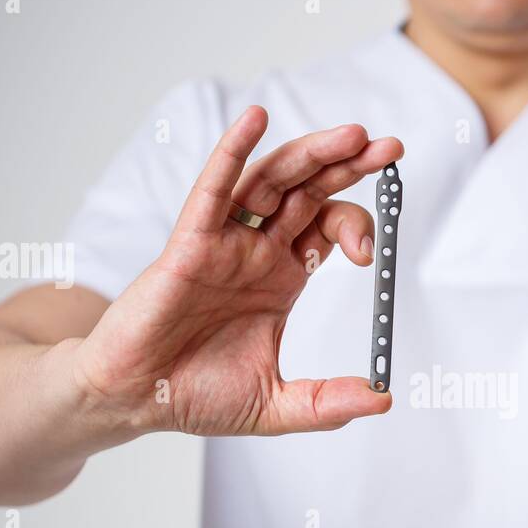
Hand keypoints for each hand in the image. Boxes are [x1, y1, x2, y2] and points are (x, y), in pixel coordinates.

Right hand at [73, 107, 401, 436]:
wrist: (136, 402)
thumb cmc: (196, 395)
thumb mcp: (278, 407)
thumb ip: (329, 404)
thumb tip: (384, 402)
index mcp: (281, 277)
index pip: (328, 227)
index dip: (356, 227)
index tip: (368, 258)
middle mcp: (256, 251)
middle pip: (310, 191)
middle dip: (351, 166)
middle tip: (390, 149)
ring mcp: (223, 243)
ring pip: (271, 181)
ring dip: (311, 154)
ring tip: (352, 136)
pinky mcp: (188, 246)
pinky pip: (212, 191)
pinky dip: (232, 152)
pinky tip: (254, 120)